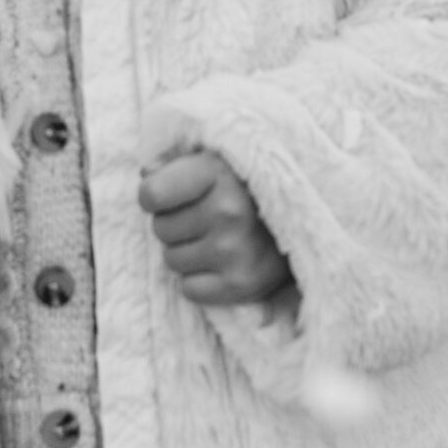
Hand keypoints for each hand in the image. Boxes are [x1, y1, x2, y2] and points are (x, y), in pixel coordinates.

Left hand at [138, 148, 292, 307]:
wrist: (302, 216)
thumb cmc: (245, 185)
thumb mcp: (214, 158)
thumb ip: (175, 161)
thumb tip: (145, 175)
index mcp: (216, 173)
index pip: (150, 194)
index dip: (155, 196)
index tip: (173, 194)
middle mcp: (226, 211)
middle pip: (160, 228)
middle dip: (176, 223)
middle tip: (206, 216)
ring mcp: (234, 250)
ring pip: (172, 260)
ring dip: (188, 251)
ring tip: (218, 237)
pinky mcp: (241, 284)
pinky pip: (189, 288)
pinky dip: (200, 280)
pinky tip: (224, 262)